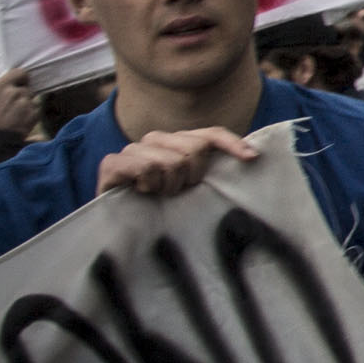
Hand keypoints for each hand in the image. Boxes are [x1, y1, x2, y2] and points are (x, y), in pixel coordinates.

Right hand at [0, 67, 38, 137]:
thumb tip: (9, 89)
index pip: (20, 73)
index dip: (21, 79)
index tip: (20, 85)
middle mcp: (13, 92)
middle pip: (26, 90)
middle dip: (21, 98)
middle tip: (11, 111)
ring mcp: (24, 103)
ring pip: (31, 102)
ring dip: (26, 109)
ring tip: (12, 121)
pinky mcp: (33, 115)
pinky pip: (35, 113)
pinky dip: (30, 118)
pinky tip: (18, 127)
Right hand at [97, 126, 263, 197]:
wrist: (118, 228)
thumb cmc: (162, 208)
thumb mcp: (192, 189)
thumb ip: (213, 171)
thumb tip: (252, 156)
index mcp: (177, 142)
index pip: (210, 134)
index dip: (232, 143)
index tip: (251, 158)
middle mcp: (155, 139)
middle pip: (194, 149)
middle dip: (191, 177)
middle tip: (177, 191)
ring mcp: (132, 148)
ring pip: (170, 161)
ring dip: (168, 186)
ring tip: (157, 194)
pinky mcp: (111, 163)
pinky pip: (144, 167)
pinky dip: (148, 183)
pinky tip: (141, 191)